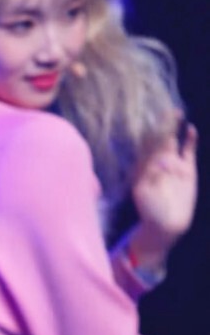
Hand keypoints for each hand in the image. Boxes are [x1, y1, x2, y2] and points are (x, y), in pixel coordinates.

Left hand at [131, 119, 198, 254]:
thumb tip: (158, 160)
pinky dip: (190, 141)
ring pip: (173, 141)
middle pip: (160, 138)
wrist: (166, 225)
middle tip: (166, 109)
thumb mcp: (143, 192)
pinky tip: (191, 129)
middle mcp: (158, 162)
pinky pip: (189, 151)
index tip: (150, 118)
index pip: (147, 144)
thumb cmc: (150, 211)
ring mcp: (173, 164)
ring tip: (177, 112)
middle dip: (162, 124)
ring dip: (174, 127)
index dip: (149, 131)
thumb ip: (149, 175)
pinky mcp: (187, 170)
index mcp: (145, 166)